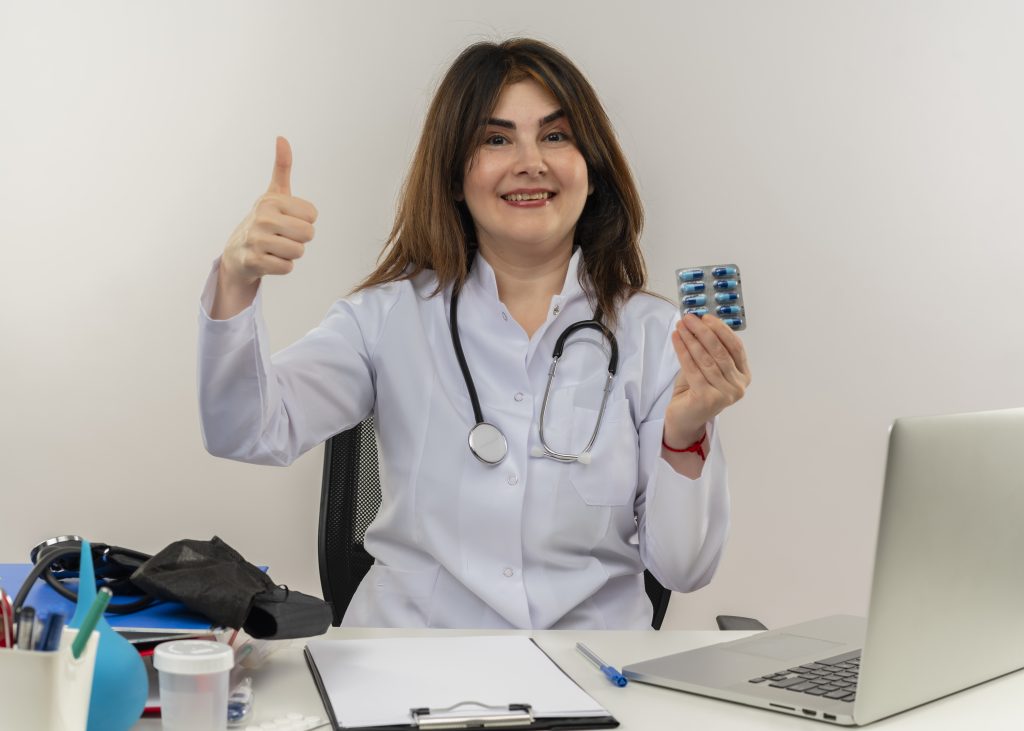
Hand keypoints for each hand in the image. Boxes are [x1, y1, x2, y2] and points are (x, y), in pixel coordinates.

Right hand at [220, 136, 318, 288]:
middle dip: (300, 239)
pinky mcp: (254, 260)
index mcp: (272, 200)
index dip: (305, 221)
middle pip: (308, 234)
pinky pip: (287, 267)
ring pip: (299, 252)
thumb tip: (281, 137)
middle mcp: (263, 217)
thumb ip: (282, 167)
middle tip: (283, 236)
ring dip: (291, 254)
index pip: (313, 216)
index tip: (288, 220)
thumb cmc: (263, 221)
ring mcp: (257, 240)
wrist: (237, 252)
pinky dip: (282, 266)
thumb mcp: (274, 194)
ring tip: (276, 248)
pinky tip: (269, 259)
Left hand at [663, 314, 750, 447]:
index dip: (721, 330)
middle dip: (703, 331)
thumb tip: (699, 321)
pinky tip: (677, 339)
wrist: (684, 419)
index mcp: (743, 376)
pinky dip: (683, 351)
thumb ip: (708, 349)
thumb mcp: (706, 367)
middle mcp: (738, 387)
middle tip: (689, 318)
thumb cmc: (695, 391)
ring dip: (691, 339)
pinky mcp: (707, 399)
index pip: (735, 347)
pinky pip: (693, 369)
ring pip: (706, 359)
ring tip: (680, 326)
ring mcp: (725, 395)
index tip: (706, 317)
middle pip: (720, 351)